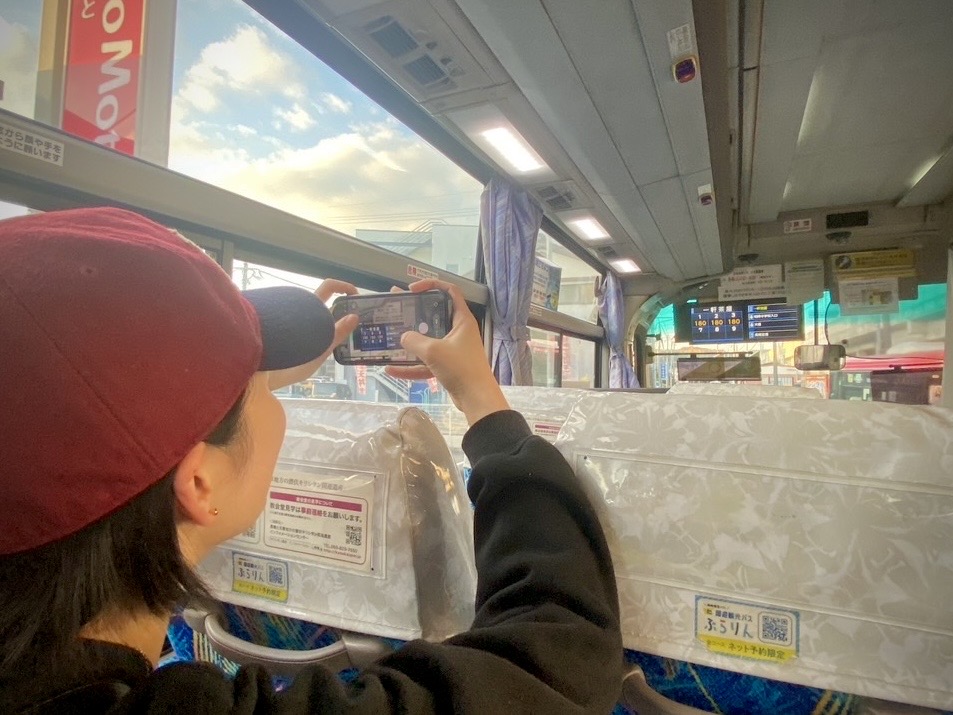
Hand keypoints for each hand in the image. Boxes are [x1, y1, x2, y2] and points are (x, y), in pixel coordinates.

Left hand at [267, 280, 358, 390]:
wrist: (262, 374)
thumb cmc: (291, 362)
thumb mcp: (321, 350)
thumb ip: (337, 332)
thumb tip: (354, 316)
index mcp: (310, 309)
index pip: (329, 286)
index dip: (344, 287)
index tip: (356, 298)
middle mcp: (301, 310)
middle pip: (325, 302)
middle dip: (341, 311)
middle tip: (353, 326)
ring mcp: (294, 322)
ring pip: (317, 316)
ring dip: (331, 324)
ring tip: (341, 340)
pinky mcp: (289, 333)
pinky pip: (309, 327)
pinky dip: (320, 332)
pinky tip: (324, 347)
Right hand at [386, 279, 508, 424]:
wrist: (476, 399)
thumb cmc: (460, 368)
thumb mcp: (433, 351)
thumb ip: (414, 341)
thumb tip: (403, 337)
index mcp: (461, 320)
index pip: (449, 291)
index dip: (431, 285)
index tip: (412, 289)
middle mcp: (458, 331)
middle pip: (434, 315)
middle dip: (414, 311)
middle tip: (396, 306)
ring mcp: (452, 349)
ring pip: (428, 340)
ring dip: (410, 340)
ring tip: (388, 334)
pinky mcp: (447, 366)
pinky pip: (426, 362)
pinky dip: (411, 366)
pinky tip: (391, 370)